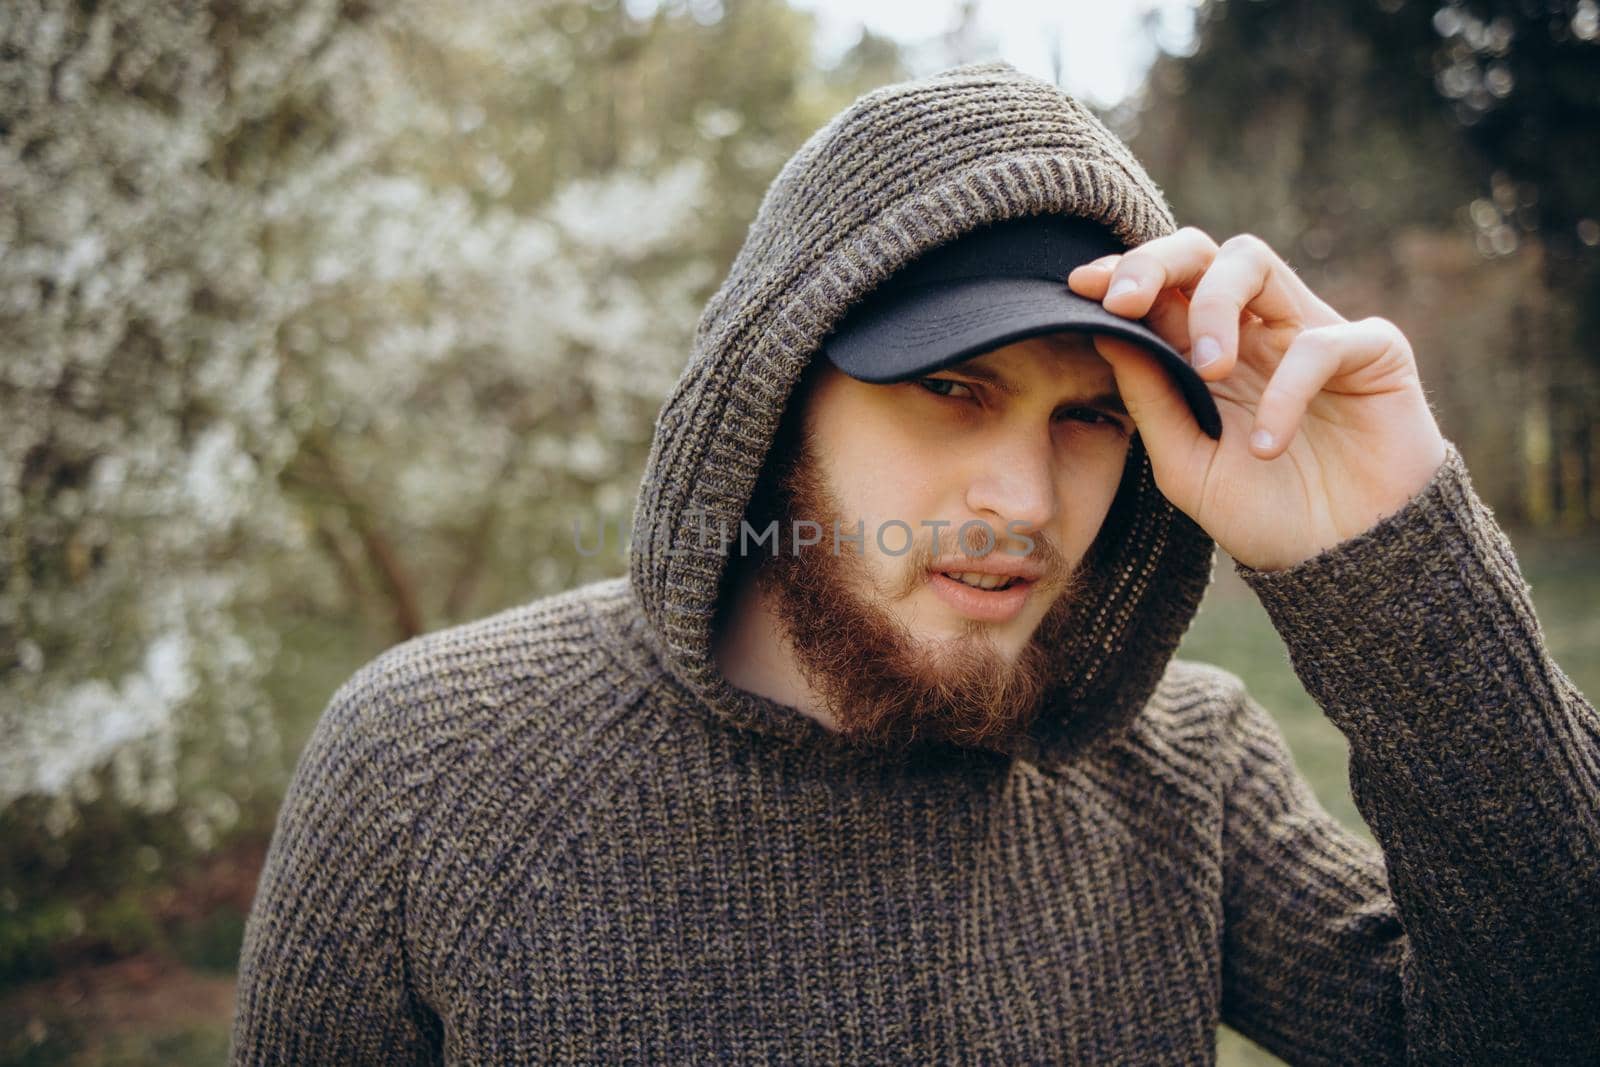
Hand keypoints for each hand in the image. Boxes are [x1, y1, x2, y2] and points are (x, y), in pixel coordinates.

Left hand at [1066, 228, 1447, 571]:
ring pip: (1254, 262)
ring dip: (1215, 305)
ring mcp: (1312, 331)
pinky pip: (1320, 342)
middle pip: (1203, 251)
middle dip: (1156, 262)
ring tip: (1208, 373)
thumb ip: (1148, 399)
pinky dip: (1286, 390)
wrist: (1342, 562)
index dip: (1123, 273)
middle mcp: (1256, 329)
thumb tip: (1103, 331)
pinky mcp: (1373, 352)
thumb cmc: (1263, 513)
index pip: (1164, 285)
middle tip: (1124, 302)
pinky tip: (1268, 445)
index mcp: (1207, 350)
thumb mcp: (1185, 463)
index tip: (1079, 287)